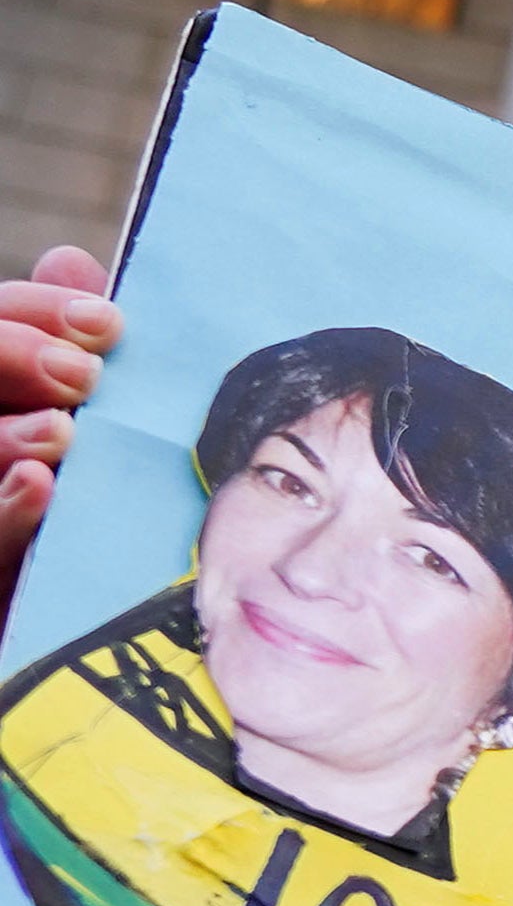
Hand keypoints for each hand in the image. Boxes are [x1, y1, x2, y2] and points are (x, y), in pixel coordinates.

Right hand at [0, 245, 119, 605]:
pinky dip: (4, 509)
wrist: (66, 645)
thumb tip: (74, 260)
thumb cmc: (88, 529)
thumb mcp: (91, 439)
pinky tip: (38, 486)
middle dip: (7, 356)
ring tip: (61, 433)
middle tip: (84, 376)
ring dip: (1, 433)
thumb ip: (72, 354)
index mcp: (5, 401)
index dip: (32, 309)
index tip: (108, 323)